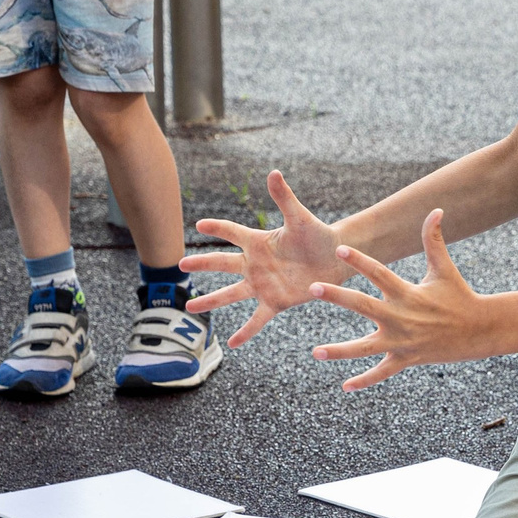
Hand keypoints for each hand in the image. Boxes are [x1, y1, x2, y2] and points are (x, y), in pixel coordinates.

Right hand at [181, 169, 351, 347]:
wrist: (336, 260)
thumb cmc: (319, 235)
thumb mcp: (300, 217)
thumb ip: (284, 198)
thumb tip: (273, 172)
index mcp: (259, 241)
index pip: (232, 232)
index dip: (217, 227)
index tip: (198, 224)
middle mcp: (255, 263)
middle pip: (222, 264)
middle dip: (201, 265)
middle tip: (180, 265)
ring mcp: (263, 284)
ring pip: (231, 294)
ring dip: (211, 300)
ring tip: (189, 307)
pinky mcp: (275, 302)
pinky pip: (256, 319)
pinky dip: (245, 331)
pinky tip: (232, 344)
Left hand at [307, 210, 495, 391]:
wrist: (479, 330)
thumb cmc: (458, 296)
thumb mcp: (444, 268)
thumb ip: (434, 240)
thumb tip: (436, 210)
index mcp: (407, 293)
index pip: (379, 273)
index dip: (360, 260)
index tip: (339, 249)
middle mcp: (401, 317)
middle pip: (363, 306)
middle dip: (337, 297)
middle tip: (313, 288)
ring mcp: (402, 341)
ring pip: (365, 348)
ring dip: (340, 351)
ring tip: (315, 352)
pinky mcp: (406, 359)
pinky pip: (382, 372)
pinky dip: (365, 381)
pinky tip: (346, 387)